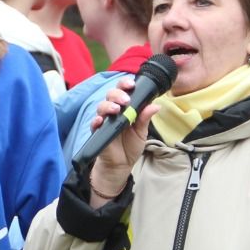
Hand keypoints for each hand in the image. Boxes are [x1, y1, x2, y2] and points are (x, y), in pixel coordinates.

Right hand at [87, 76, 160, 205]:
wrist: (121, 165)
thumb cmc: (130, 146)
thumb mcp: (141, 132)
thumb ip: (145, 118)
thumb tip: (155, 106)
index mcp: (126, 108)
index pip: (123, 90)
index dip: (125, 84)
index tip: (131, 84)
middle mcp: (114, 111)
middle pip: (111, 95)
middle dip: (117, 94)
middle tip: (126, 100)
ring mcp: (105, 120)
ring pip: (102, 106)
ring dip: (108, 105)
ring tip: (116, 109)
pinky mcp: (97, 132)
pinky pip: (94, 123)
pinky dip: (97, 120)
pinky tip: (101, 120)